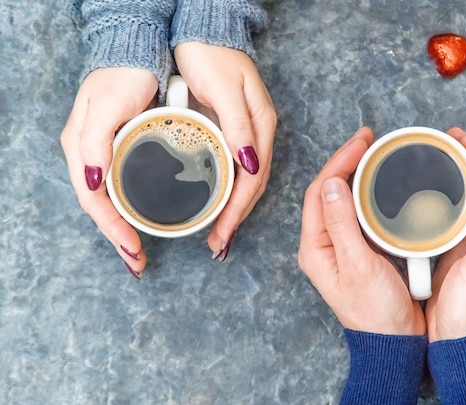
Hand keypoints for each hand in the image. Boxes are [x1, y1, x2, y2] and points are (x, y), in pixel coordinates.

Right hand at [60, 67, 157, 277]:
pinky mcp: (125, 149)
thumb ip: (95, 143)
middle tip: (137, 262)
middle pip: (102, 207)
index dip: (112, 229)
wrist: (138, 52)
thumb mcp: (105, 107)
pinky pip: (124, 186)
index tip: (133, 250)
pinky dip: (132, 207)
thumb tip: (92, 182)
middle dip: (118, 237)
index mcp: (82, 150)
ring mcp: (107, 154)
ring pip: (112, 200)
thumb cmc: (122, 76)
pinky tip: (145, 217)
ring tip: (138, 251)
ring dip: (123, 227)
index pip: (94, 201)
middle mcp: (91, 156)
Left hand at [174, 43, 276, 259]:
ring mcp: (247, 133)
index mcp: (260, 126)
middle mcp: (257, 134)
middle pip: (252, 186)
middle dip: (237, 218)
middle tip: (219, 244)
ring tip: (219, 233)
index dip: (238, 210)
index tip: (222, 234)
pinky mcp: (233, 130)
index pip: (253, 179)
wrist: (205, 29)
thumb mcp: (225, 88)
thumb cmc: (211, 54)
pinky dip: (228, 191)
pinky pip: (235, 169)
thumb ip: (238, 125)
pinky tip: (218, 201)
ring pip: (245, 181)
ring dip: (233, 209)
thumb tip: (249, 165)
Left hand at [299, 127, 425, 335]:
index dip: (338, 162)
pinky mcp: (359, 250)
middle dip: (346, 162)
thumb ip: (343, 224)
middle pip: (328, 191)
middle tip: (368, 140)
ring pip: (343, 200)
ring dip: (356, 175)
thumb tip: (333, 184)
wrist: (392, 342)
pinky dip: (369, 194)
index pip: (319, 192)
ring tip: (374, 154)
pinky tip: (382, 184)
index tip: (361, 142)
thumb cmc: (375, 312)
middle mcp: (324, 244)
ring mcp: (341, 246)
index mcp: (316, 247)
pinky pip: (359, 213)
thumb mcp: (358, 265)